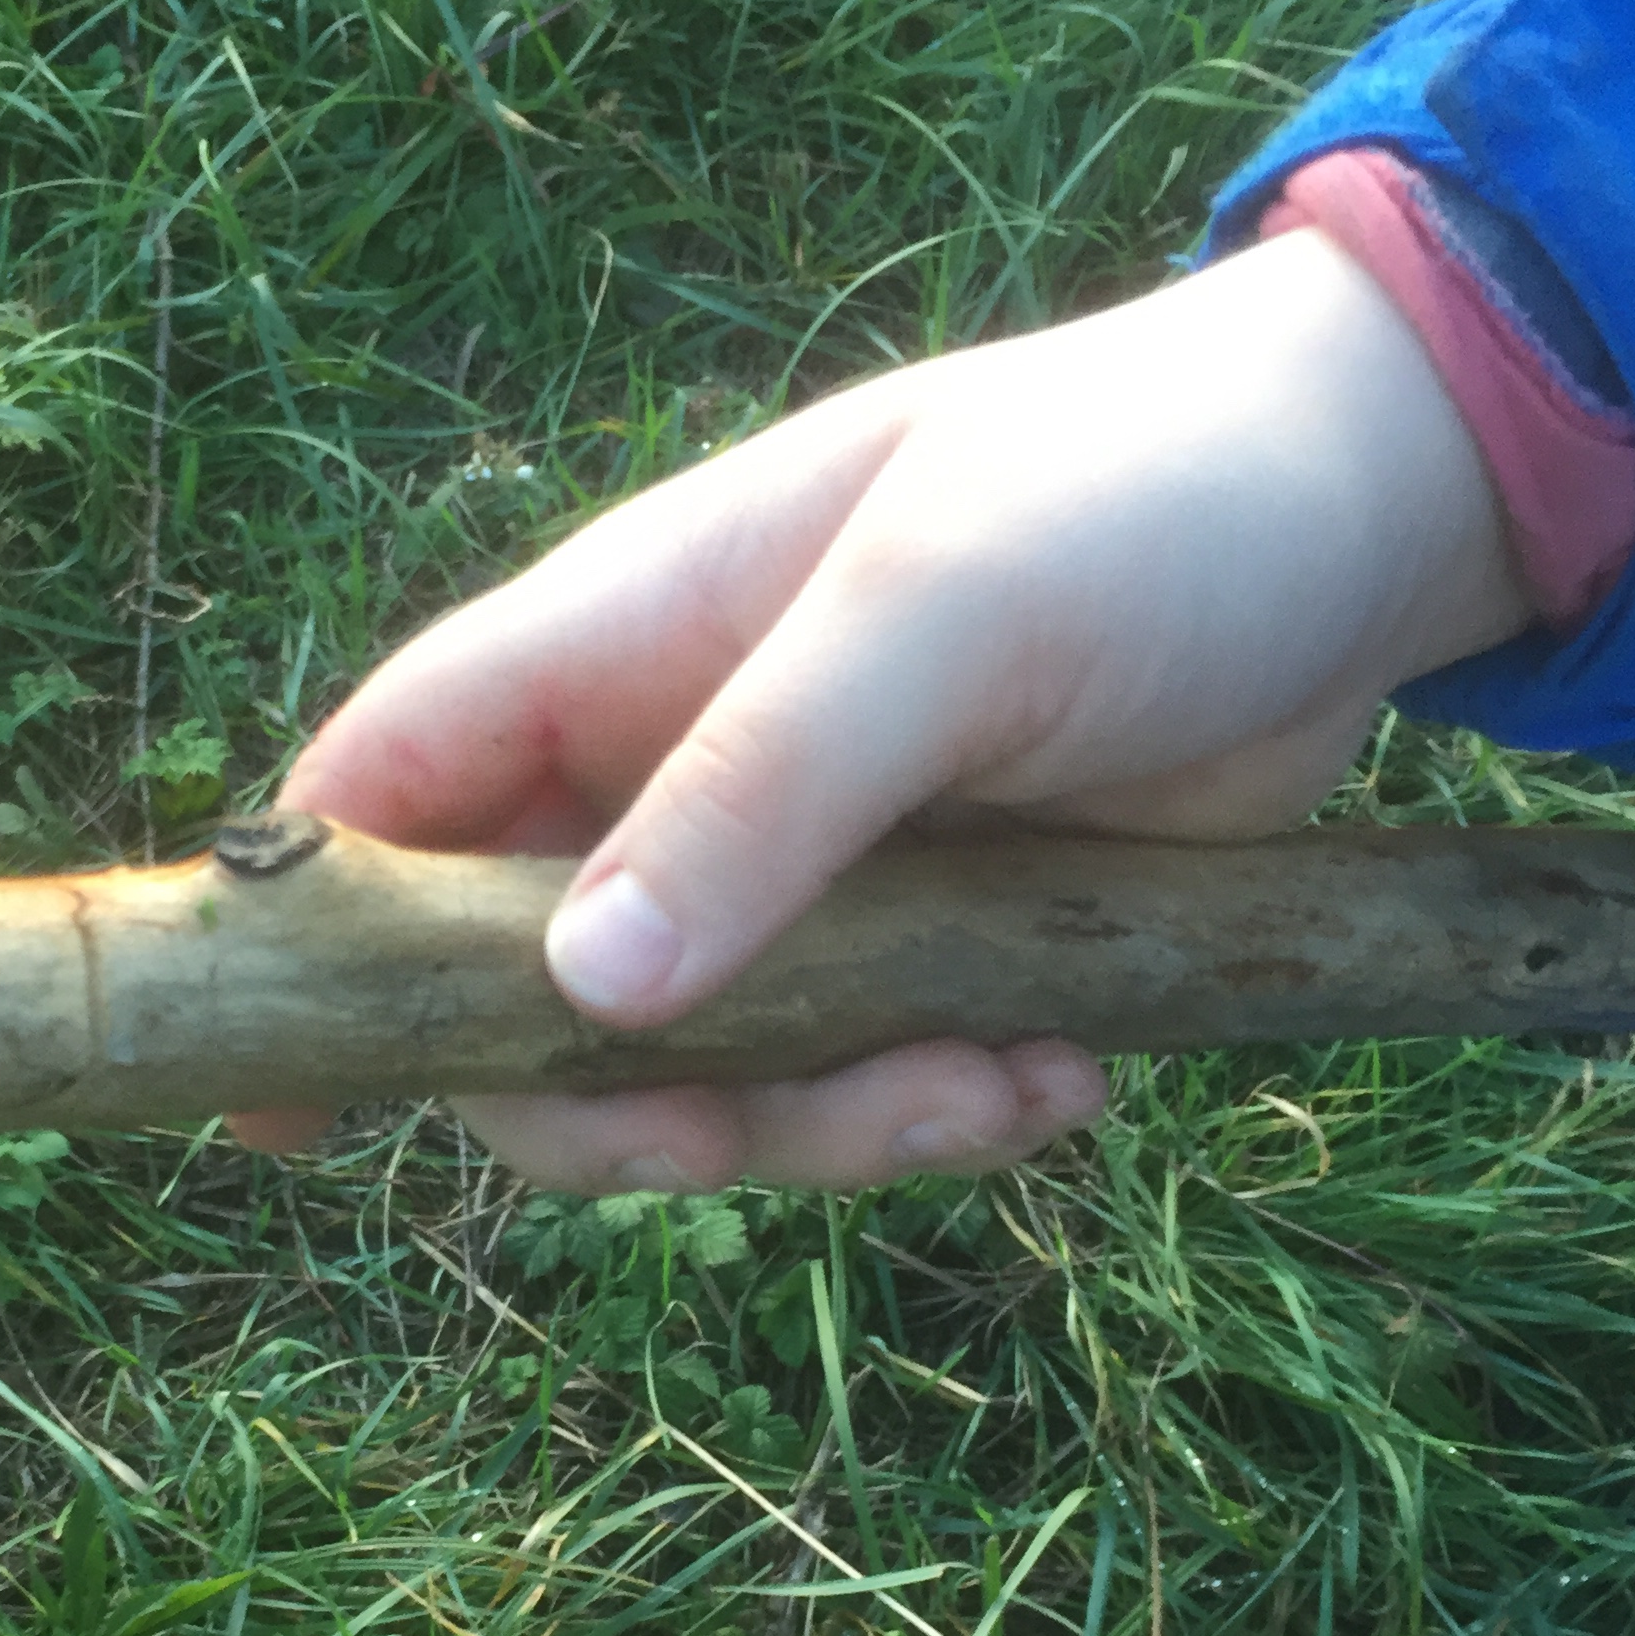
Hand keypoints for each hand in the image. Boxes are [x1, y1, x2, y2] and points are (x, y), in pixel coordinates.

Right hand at [232, 230, 1533, 1190]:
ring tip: (1008, 1082)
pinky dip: (950, 1119)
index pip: (389, 797)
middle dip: (621, 1111)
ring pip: (705, 1086)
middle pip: (527, 1006)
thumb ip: (756, 787)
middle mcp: (671, 780)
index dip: (311, 945)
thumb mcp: (941, 611)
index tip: (275, 1112)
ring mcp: (791, 886)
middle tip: (736, 1141)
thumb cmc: (1129, 493)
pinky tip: (1068, 1077)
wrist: (1359, 524)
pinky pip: (862, 1098)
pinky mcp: (914, 960)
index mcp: (616, 651)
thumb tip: (579, 992)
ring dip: (837, 1131)